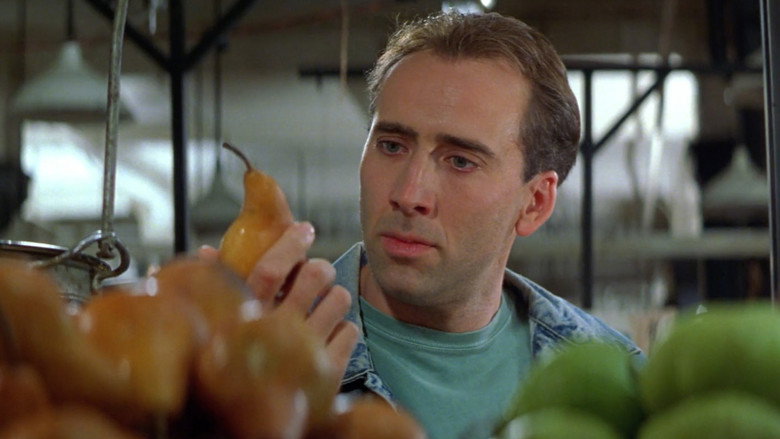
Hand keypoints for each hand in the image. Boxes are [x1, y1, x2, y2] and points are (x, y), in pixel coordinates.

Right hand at [198, 222, 358, 381]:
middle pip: (315, 277)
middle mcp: (280, 334)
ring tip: (323, 305)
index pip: (271, 269)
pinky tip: (328, 335)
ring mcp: (309, 352)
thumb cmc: (233, 376)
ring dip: (334, 297)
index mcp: (249, 321)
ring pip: (339, 300)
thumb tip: (208, 250)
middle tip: (317, 273)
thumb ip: (215, 291)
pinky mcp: (332, 370)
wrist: (258, 430)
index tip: (303, 229)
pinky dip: (343, 328)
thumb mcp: (215, 333)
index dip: (288, 244)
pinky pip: (351, 331)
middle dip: (321, 268)